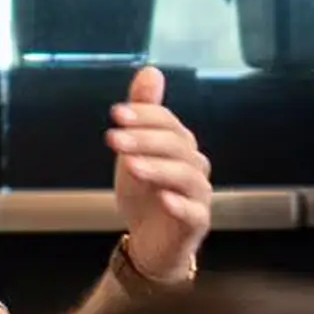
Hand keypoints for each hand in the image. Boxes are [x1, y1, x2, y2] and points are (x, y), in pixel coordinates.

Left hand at [108, 66, 211, 284]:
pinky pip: (194, 211)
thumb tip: (150, 71)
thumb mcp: (135, 151)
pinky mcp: (198, 222)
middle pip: (177, 146)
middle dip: (144, 139)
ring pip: (185, 176)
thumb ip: (144, 113)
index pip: (168, 123)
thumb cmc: (146, 196)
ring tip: (130, 166)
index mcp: (181, 146)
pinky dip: (179, 204)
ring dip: (157, 168)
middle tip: (115, 138)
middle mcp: (194, 167)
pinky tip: (162, 198)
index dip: (145, 116)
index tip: (116, 114)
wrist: (151, 242)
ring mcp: (199, 195)